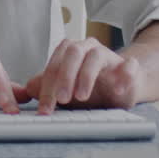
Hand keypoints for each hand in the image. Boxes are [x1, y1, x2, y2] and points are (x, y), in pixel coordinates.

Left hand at [24, 38, 144, 112]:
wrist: (124, 86)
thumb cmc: (92, 86)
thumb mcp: (67, 88)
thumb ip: (48, 86)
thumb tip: (28, 88)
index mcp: (71, 52)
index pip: (55, 64)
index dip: (47, 87)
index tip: (45, 109)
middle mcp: (89, 48)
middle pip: (73, 52)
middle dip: (65, 76)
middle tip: (62, 99)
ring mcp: (110, 55)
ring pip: (96, 56)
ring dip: (87, 76)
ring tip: (82, 97)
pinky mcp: (130, 66)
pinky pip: (129, 65)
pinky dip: (124, 75)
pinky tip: (118, 89)